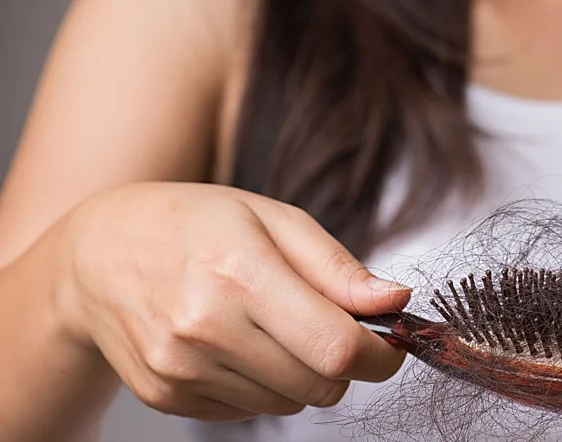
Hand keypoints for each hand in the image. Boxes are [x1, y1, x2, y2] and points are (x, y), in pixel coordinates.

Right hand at [53, 182, 409, 420]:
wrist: (98, 254)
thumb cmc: (195, 224)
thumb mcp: (274, 219)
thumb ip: (339, 268)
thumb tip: (396, 302)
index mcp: (240, 272)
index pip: (335, 347)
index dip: (380, 356)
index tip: (392, 344)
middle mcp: (205, 328)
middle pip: (320, 385)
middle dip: (344, 364)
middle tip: (331, 327)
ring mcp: (181, 369)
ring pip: (289, 404)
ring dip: (301, 373)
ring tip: (271, 325)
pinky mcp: (167, 396)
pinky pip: (250, 412)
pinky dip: (262, 385)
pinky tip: (237, 343)